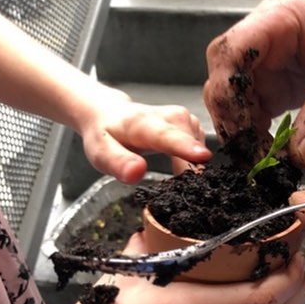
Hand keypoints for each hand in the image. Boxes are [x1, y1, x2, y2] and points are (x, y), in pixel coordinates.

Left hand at [78, 92, 211, 182]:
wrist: (109, 113)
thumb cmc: (106, 136)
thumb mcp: (101, 152)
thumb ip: (118, 163)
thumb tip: (136, 173)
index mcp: (141, 122)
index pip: (165, 135)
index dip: (185, 146)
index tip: (202, 156)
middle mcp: (167, 116)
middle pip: (189, 142)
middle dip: (193, 167)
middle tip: (188, 190)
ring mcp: (182, 118)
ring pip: (197, 145)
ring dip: (193, 165)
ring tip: (177, 177)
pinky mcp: (191, 123)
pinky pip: (199, 145)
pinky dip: (193, 159)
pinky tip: (180, 164)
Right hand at [204, 0, 304, 167]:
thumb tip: (300, 157)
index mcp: (276, 21)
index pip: (230, 51)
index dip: (227, 91)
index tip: (243, 129)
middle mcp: (257, 41)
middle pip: (221, 79)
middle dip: (232, 120)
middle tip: (254, 156)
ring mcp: (259, 66)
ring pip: (228, 101)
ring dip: (241, 133)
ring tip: (264, 161)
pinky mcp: (266, 88)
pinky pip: (247, 114)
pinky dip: (253, 136)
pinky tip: (269, 154)